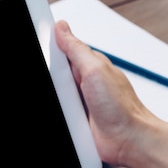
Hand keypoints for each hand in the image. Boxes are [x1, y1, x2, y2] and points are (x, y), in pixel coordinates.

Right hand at [54, 20, 167, 167]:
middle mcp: (82, 83)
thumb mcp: (95, 70)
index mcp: (88, 65)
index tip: (39, 51)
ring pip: (53, 95)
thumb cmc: (121, 107)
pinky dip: (58, 115)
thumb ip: (76, 49)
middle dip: (49, 78)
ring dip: (55, 100)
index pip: (61, 51)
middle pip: (52, 74)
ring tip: (66, 106)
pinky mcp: (74, 119)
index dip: (48, 49)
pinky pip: (58, 114)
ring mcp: (77, 102)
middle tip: (61, 89)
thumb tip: (61, 28)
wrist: (128, 140)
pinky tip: (63, 117)